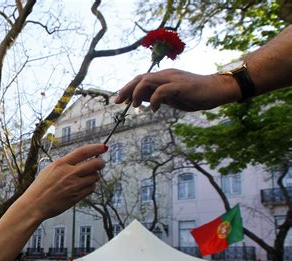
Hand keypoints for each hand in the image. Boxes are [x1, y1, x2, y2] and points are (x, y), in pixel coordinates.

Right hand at [20, 144, 106, 220]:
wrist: (35, 204)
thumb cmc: (40, 187)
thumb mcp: (50, 169)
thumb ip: (65, 163)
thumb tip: (81, 159)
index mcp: (61, 164)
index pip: (83, 152)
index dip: (96, 148)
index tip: (104, 147)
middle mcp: (69, 173)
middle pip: (95, 164)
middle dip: (100, 162)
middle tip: (100, 162)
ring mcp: (74, 186)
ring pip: (95, 177)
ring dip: (94, 176)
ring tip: (87, 176)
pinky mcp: (77, 197)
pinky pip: (91, 188)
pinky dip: (91, 186)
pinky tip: (84, 186)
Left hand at [114, 69, 240, 111]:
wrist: (217, 90)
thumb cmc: (194, 94)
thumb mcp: (171, 97)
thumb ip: (156, 96)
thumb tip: (140, 100)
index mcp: (163, 77)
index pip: (140, 79)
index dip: (127, 88)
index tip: (119, 100)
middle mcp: (166, 75)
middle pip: (140, 77)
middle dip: (126, 89)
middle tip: (118, 102)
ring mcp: (173, 79)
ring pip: (147, 80)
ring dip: (137, 93)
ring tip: (135, 106)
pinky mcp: (181, 86)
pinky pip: (162, 90)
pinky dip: (153, 100)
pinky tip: (153, 109)